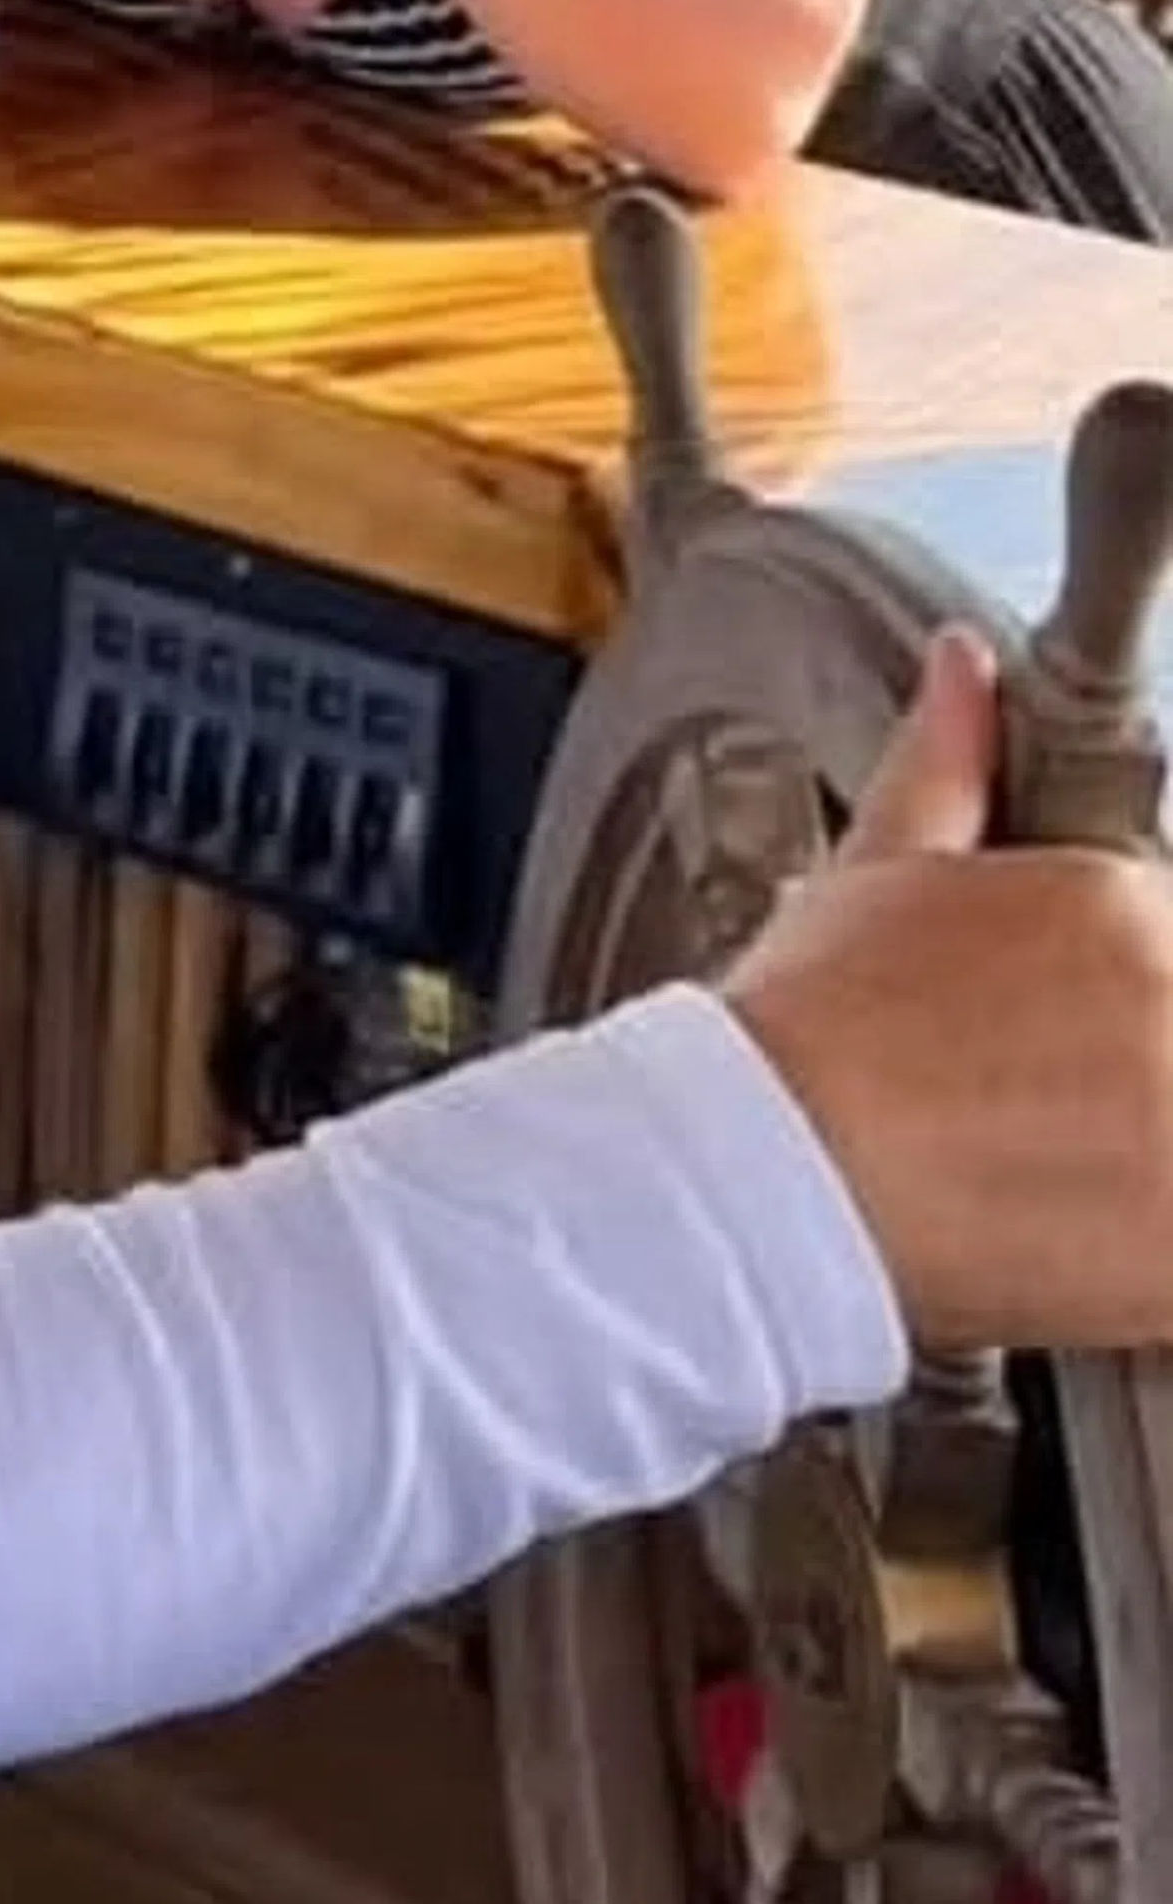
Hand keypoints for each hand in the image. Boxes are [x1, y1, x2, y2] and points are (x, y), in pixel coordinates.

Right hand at [720, 627, 1172, 1357]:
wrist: (769, 1166)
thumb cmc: (811, 1027)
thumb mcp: (876, 872)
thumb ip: (947, 766)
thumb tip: (964, 669)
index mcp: (1123, 903)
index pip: (1167, 930)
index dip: (1126, 986)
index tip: (1078, 1025)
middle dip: (1132, 1058)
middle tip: (1053, 1096)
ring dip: (1141, 1138)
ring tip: (1059, 1165)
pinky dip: (1145, 1234)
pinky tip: (1078, 1225)